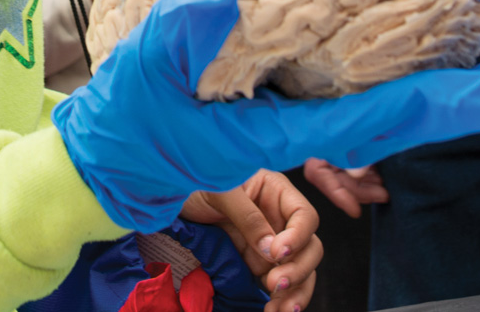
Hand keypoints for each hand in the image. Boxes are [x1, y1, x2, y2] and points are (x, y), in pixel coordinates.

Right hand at [51, 0, 479, 231]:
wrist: (122, 146)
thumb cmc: (133, 116)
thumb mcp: (143, 74)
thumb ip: (177, 38)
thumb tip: (224, 0)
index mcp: (287, 128)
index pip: (385, 115)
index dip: (452, 101)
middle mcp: (311, 122)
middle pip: (408, 106)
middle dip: (473, 87)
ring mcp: (306, 109)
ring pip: (391, 90)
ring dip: (448, 68)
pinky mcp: (295, 93)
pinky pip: (362, 75)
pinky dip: (402, 54)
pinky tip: (417, 26)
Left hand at [182, 169, 320, 311]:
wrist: (170, 196)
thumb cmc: (195, 182)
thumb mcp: (219, 191)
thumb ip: (246, 216)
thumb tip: (271, 249)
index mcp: (274, 190)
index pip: (304, 216)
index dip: (298, 237)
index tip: (276, 254)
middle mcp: (278, 218)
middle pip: (309, 247)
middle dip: (298, 270)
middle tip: (274, 284)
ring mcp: (269, 242)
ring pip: (300, 270)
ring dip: (295, 292)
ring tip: (279, 309)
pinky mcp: (256, 262)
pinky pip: (279, 283)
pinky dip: (281, 300)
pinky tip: (273, 309)